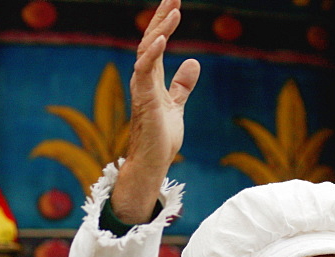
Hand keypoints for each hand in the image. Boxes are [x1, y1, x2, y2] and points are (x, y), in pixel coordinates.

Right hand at [111, 0, 199, 223]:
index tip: (174, 1)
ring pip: (148, 51)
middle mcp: (144, 78)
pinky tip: (162, 38)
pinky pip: (144, 70)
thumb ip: (182, 85)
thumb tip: (193, 62)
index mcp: (151, 77)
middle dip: (162, 17)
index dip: (164, 21)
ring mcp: (142, 88)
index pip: (156, 42)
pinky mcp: (144, 100)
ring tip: (174, 11)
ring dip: (160, 30)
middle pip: (151, 39)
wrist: (153, 163)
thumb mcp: (177, 105)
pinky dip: (152, 53)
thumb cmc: (161, 137)